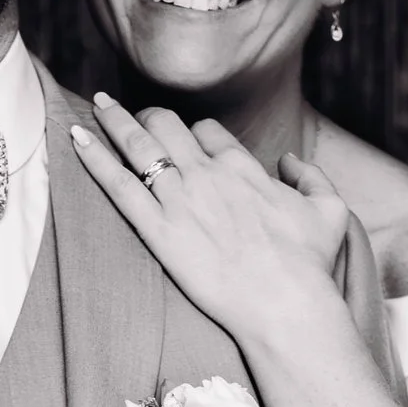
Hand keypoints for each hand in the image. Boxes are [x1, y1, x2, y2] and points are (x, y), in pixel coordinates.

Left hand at [69, 96, 351, 351]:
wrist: (285, 301)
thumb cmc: (310, 262)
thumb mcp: (331, 210)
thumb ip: (312, 176)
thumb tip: (290, 161)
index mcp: (243, 167)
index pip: (209, 133)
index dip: (195, 133)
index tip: (187, 139)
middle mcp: (207, 174)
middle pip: (168, 127)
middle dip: (150, 118)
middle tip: (136, 120)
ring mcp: (180, 200)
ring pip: (138, 145)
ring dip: (115, 120)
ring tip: (98, 105)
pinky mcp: (158, 230)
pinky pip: (118, 184)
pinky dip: (94, 156)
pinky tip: (76, 136)